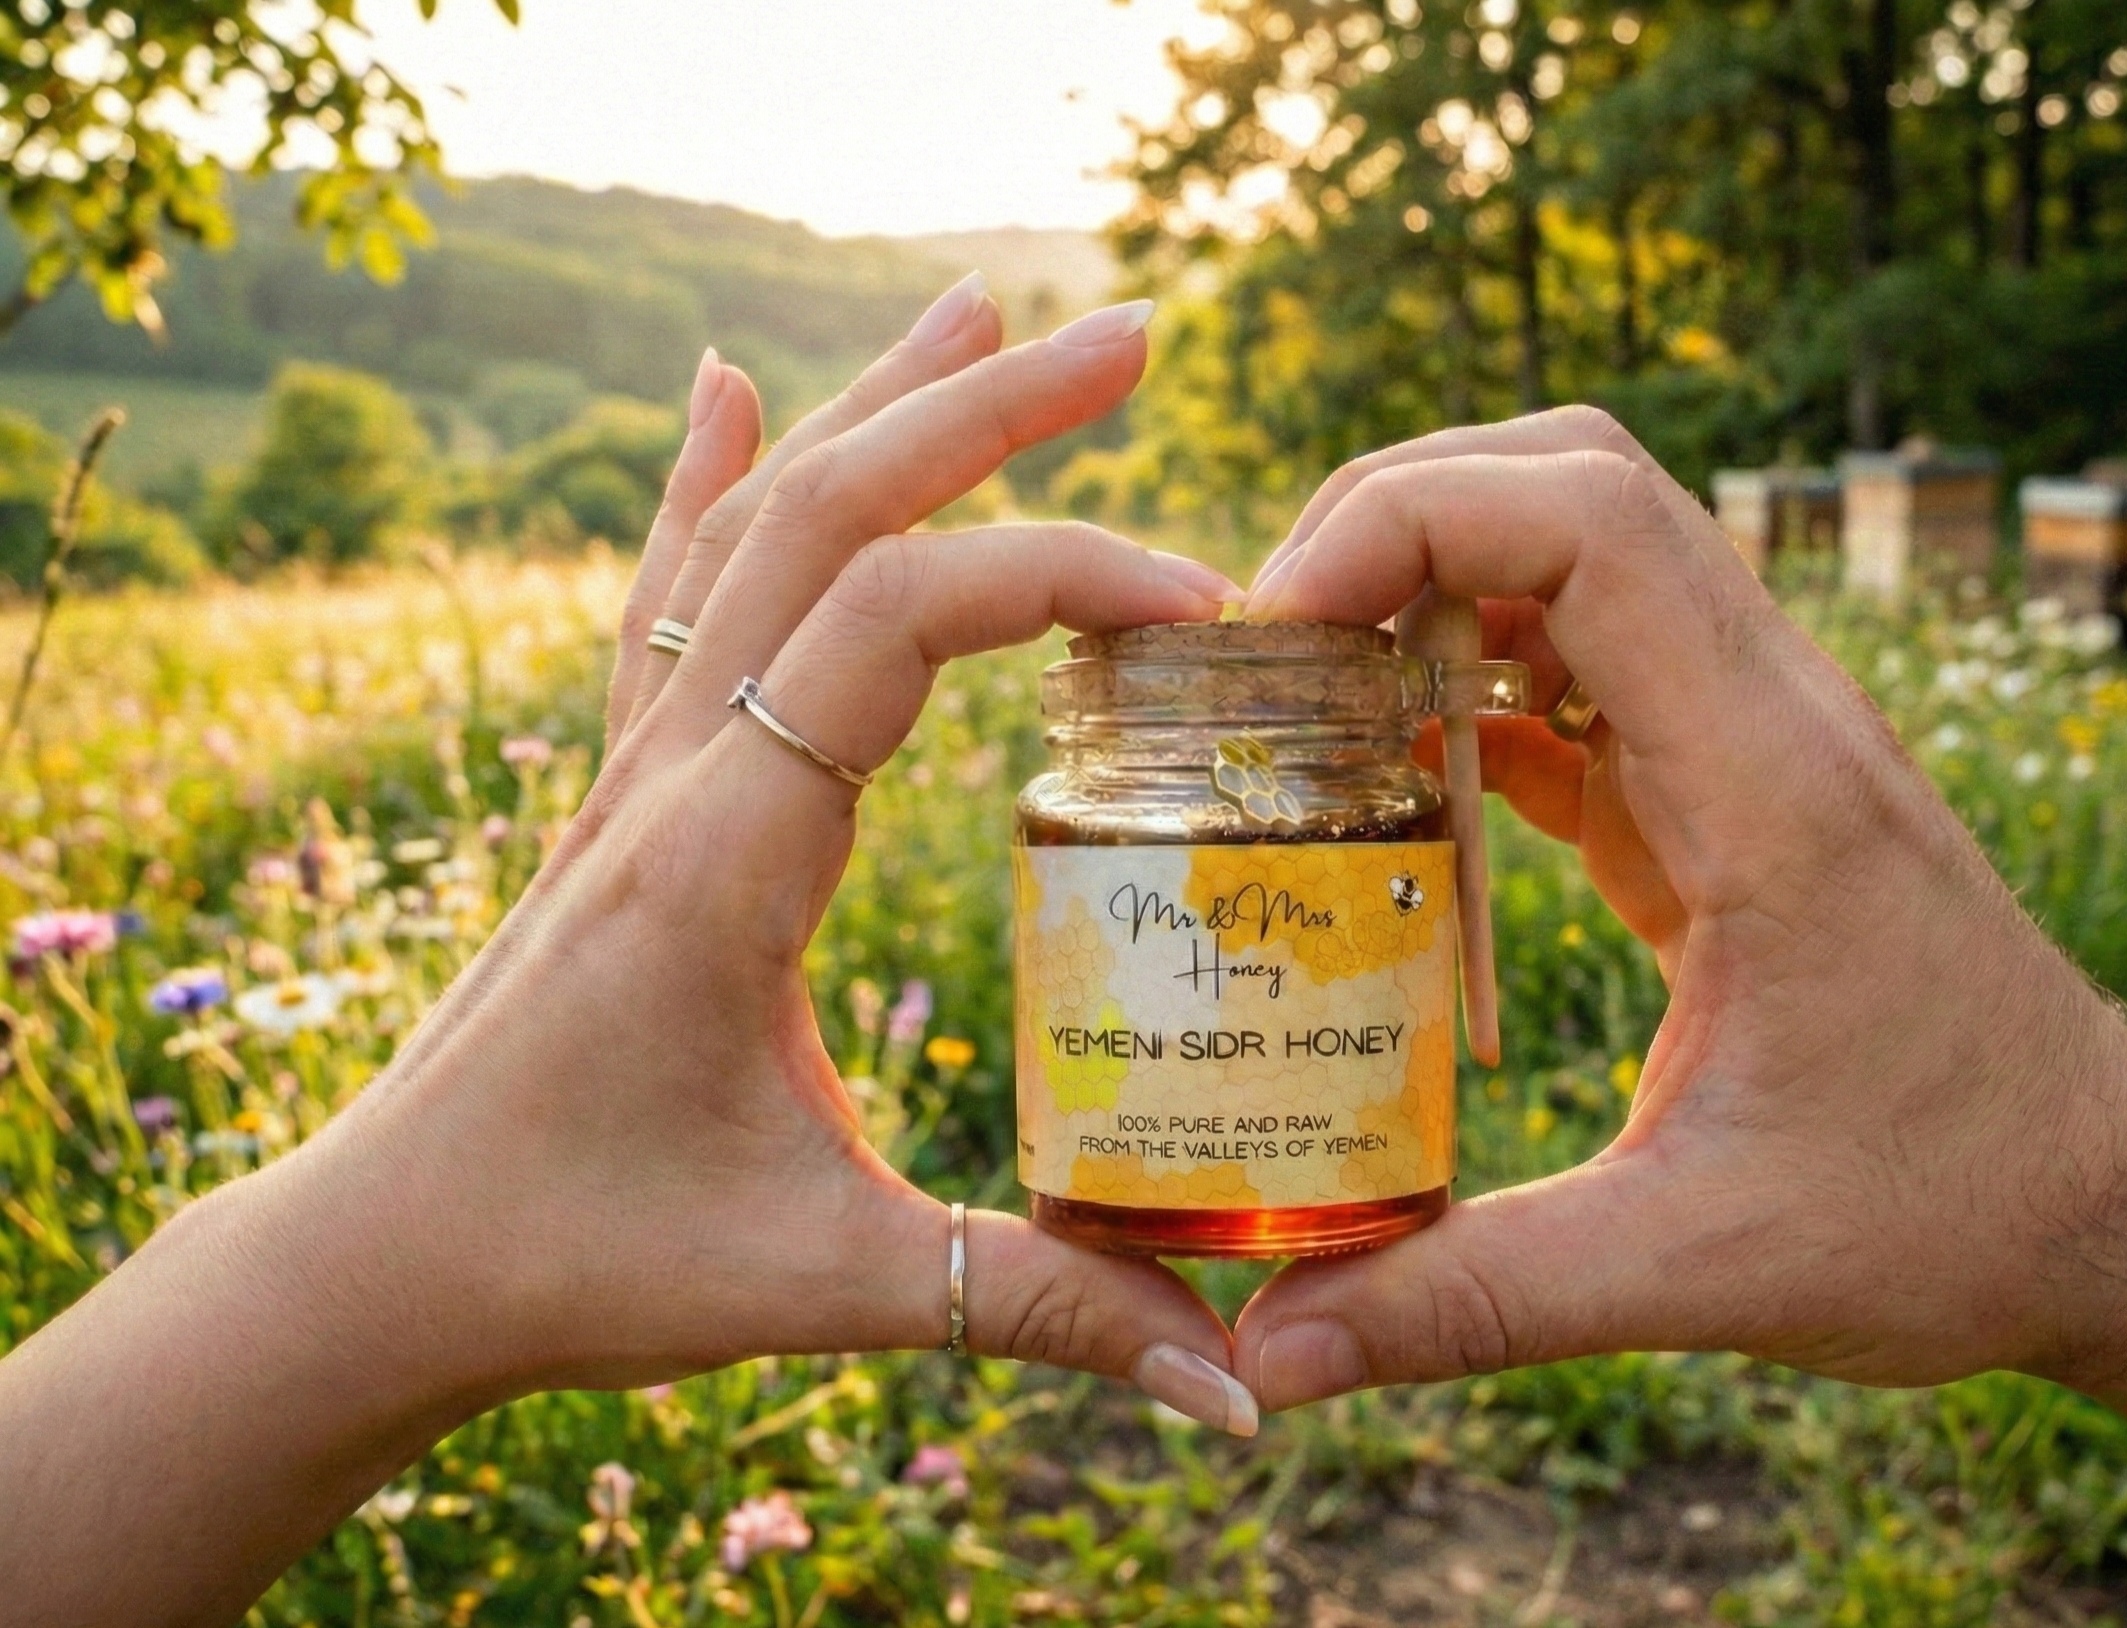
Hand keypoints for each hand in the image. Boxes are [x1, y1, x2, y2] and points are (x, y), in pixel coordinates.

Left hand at [0, 287, 1256, 1626]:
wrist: (379, 1260)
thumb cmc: (577, 1261)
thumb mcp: (825, 1284)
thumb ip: (1038, 1307)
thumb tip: (1236, 1381)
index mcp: (721, 856)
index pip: (888, 626)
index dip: (1051, 574)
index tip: (1203, 605)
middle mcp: (669, 773)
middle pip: (822, 516)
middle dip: (982, 409)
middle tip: (1131, 333)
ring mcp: (633, 767)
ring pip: (747, 525)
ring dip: (875, 407)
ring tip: (986, 308)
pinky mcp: (623, 790)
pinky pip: (665, 590)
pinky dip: (705, 472)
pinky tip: (724, 382)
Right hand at [1235, 410, 2126, 1582]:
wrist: (2113, 1206)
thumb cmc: (1953, 1216)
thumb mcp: (1701, 1268)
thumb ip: (1476, 1299)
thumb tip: (1267, 1354)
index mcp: (1771, 787)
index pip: (1591, 522)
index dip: (1410, 518)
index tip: (1279, 625)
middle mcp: (1772, 720)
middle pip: (1576, 482)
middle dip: (1398, 514)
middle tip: (1266, 644)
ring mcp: (1759, 743)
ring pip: (1583, 552)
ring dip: (1435, 581)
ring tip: (1305, 698)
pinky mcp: (1736, 794)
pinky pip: (1589, 672)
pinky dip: (1475, 681)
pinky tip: (1392, 778)